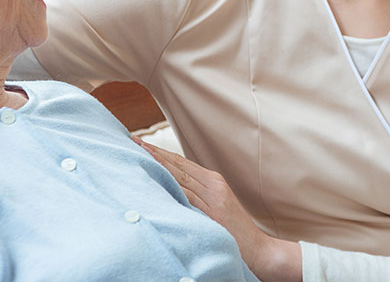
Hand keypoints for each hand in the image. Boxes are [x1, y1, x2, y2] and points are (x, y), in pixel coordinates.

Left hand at [132, 137, 301, 281]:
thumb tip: (169, 188)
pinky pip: (187, 195)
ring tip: (138, 152)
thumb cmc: (234, 231)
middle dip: (153, 151)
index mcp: (213, 180)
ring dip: (157, 163)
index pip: (180, 162)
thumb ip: (197, 194)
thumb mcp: (216, 205)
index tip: (139, 143)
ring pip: (179, 175)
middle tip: (131, 140)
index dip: (159, 151)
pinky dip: (171, 185)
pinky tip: (156, 178)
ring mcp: (213, 197)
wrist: (258, 250)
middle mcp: (213, 184)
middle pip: (177, 164)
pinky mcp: (213, 211)